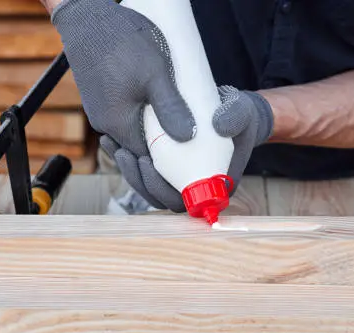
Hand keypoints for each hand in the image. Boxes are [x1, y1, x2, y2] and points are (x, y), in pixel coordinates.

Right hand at [50, 0, 195, 174]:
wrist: (87, 17)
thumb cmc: (121, 41)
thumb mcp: (155, 74)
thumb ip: (171, 107)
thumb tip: (189, 136)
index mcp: (119, 126)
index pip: (148, 159)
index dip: (170, 160)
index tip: (191, 154)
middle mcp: (106, 125)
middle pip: (140, 148)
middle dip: (164, 146)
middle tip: (189, 136)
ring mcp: (101, 113)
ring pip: (132, 132)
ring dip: (152, 131)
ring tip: (175, 120)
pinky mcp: (100, 100)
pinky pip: (124, 118)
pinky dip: (140, 118)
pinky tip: (156, 106)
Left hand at [99, 85, 273, 212]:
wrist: (231, 111)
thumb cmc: (240, 116)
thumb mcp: (242, 113)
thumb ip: (236, 117)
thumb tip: (219, 126)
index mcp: (212, 186)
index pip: (182, 201)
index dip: (160, 188)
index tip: (147, 162)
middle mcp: (192, 187)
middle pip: (159, 196)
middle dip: (138, 178)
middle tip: (125, 153)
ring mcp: (177, 179)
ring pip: (147, 186)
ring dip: (127, 170)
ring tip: (113, 145)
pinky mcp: (166, 168)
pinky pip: (143, 171)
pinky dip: (126, 158)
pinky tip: (111, 140)